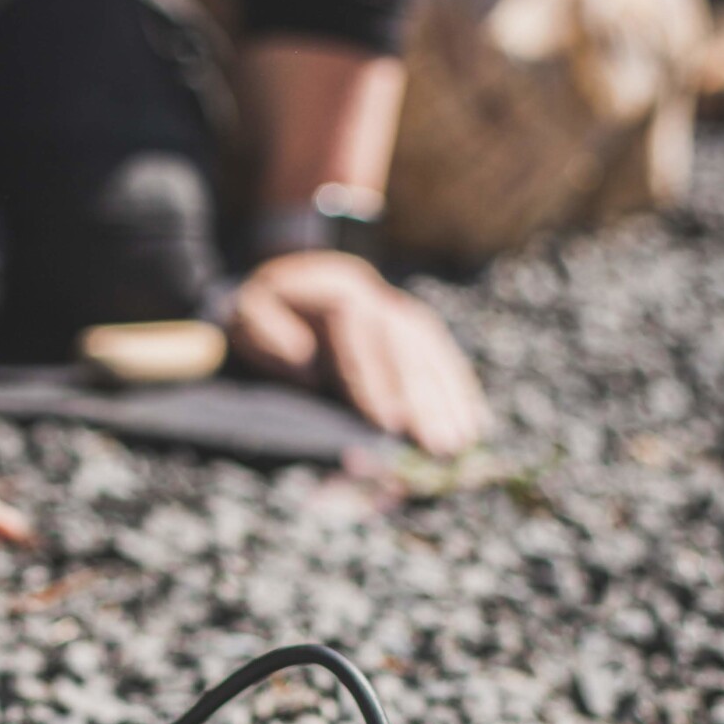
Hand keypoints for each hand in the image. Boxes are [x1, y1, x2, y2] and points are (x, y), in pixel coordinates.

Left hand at [228, 251, 489, 457]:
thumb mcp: (248, 314)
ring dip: (449, 398)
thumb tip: (307, 368)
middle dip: (423, 398)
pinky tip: (476, 420)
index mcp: (334, 290)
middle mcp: (377, 297)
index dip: (374, 377)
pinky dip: (460, 389)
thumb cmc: (266, 310)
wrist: (296, 279)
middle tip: (437, 444)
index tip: (388, 422)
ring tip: (462, 440)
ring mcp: (401, 311)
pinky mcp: (416, 330)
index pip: (358, 331)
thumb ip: (267, 335)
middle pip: (405, 345)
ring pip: (430, 352)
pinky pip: (443, 357)